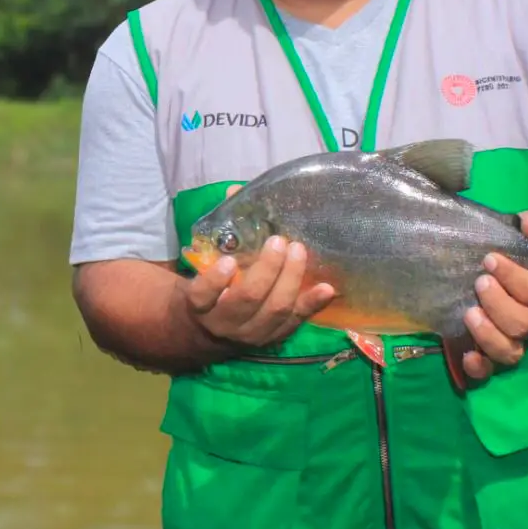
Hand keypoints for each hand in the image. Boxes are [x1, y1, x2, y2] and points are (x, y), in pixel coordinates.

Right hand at [179, 187, 334, 346]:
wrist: (214, 330)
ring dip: (290, 280)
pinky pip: (296, 322)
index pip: (203, 295)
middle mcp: (224, 323)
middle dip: (266, 270)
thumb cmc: (213, 286)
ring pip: (275, 310)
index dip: (215, 281)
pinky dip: (312, 305)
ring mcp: (252, 334)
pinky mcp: (276, 338)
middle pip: (247, 299)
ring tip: (298, 252)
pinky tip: (326, 288)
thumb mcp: (206, 263)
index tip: (229, 262)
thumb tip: (236, 190)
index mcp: (200, 304)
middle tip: (279, 243)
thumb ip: (221, 231)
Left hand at [460, 206, 527, 380]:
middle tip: (480, 282)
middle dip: (498, 305)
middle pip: (523, 325)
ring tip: (469, 313)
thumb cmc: (527, 244)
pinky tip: (466, 356)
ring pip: (510, 350)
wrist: (523, 260)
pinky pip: (492, 368)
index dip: (514, 278)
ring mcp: (513, 334)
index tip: (490, 258)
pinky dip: (479, 367)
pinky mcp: (492, 344)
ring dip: (488, 335)